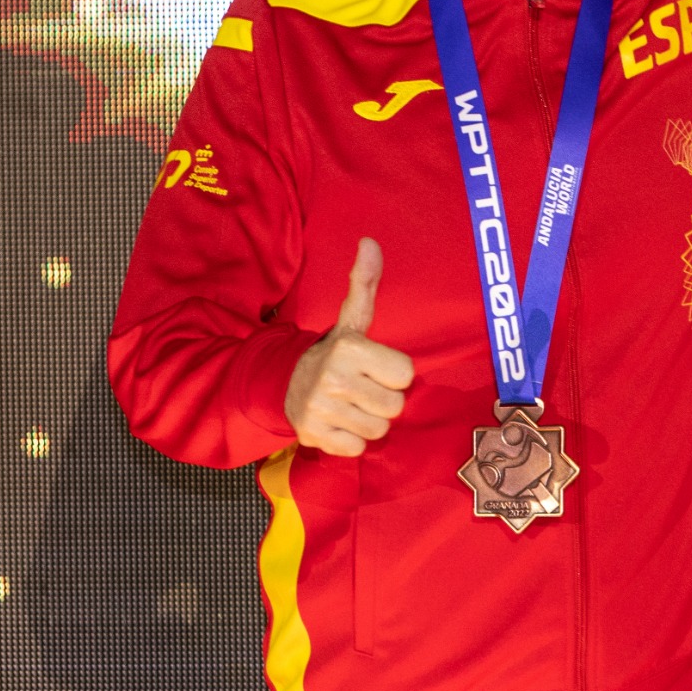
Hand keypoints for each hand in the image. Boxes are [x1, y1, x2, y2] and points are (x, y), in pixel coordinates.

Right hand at [285, 237, 414, 455]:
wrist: (284, 385)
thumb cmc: (335, 353)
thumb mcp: (352, 319)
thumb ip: (365, 283)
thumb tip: (370, 242)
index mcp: (351, 348)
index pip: (407, 375)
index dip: (394, 372)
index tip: (374, 366)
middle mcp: (334, 378)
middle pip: (395, 406)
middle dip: (383, 399)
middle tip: (362, 387)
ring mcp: (321, 409)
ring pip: (379, 430)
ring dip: (368, 421)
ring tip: (350, 404)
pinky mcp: (313, 437)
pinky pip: (357, 449)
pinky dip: (351, 440)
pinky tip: (338, 422)